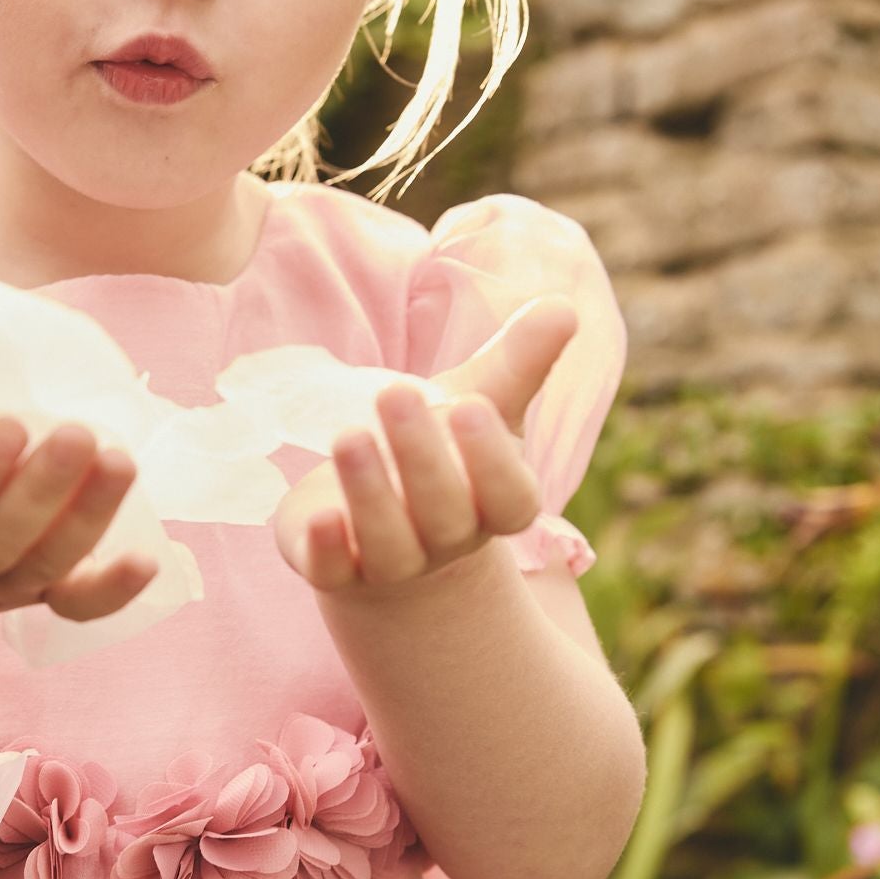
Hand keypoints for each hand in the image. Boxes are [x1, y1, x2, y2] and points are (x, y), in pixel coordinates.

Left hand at [272, 297, 577, 595]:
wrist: (381, 533)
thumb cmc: (443, 457)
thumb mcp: (479, 405)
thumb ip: (518, 363)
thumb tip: (562, 306)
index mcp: (492, 505)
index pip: (509, 499)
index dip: (491, 460)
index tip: (469, 406)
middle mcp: (447, 541)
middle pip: (445, 513)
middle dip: (421, 455)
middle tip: (395, 392)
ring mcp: (391, 564)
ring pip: (389, 542)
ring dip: (370, 492)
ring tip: (349, 435)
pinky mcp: (335, 570)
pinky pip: (334, 572)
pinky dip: (327, 549)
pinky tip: (317, 516)